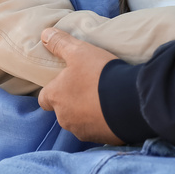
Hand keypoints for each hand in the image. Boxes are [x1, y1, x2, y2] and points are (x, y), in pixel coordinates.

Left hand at [37, 28, 122, 144]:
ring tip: (104, 99)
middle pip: (62, 111)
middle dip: (72, 102)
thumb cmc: (99, 74)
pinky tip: (114, 110)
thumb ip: (60, 43)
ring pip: (79, 122)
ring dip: (87, 113)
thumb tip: (44, 34)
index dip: (53, 90)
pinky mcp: (101, 139)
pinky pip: (98, 130)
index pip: (44, 98)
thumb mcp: (79, 51)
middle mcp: (64, 118)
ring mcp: (82, 131)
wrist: (130, 101)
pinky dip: (102, 123)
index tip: (66, 83)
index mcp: (56, 97)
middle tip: (89, 88)